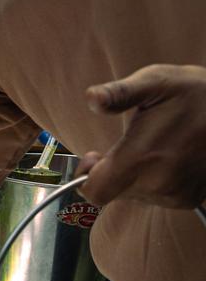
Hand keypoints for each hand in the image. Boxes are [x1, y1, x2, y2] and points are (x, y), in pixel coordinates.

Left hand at [79, 64, 205, 207]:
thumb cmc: (195, 92)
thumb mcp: (155, 81)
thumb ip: (119, 93)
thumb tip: (93, 98)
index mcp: (140, 158)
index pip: (95, 192)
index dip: (86, 178)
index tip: (95, 156)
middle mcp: (157, 183)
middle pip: (112, 192)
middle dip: (111, 171)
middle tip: (130, 143)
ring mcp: (175, 194)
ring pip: (134, 195)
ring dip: (134, 176)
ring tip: (155, 147)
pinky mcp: (188, 199)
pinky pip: (156, 197)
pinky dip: (155, 181)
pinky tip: (168, 159)